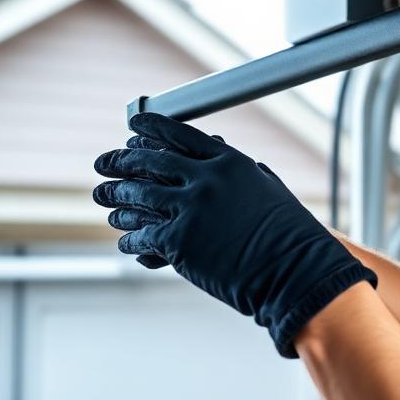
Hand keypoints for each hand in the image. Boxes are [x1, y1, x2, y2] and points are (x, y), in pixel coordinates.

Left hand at [92, 112, 376, 356]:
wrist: (295, 272)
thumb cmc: (291, 238)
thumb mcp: (269, 192)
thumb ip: (242, 175)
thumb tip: (227, 164)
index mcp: (229, 162)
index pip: (180, 134)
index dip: (151, 129)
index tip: (132, 126)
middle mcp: (207, 179)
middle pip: (150, 160)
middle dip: (121, 160)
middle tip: (104, 163)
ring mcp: (190, 209)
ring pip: (138, 195)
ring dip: (117, 198)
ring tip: (107, 201)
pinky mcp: (179, 241)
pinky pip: (143, 235)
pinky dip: (131, 239)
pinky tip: (127, 242)